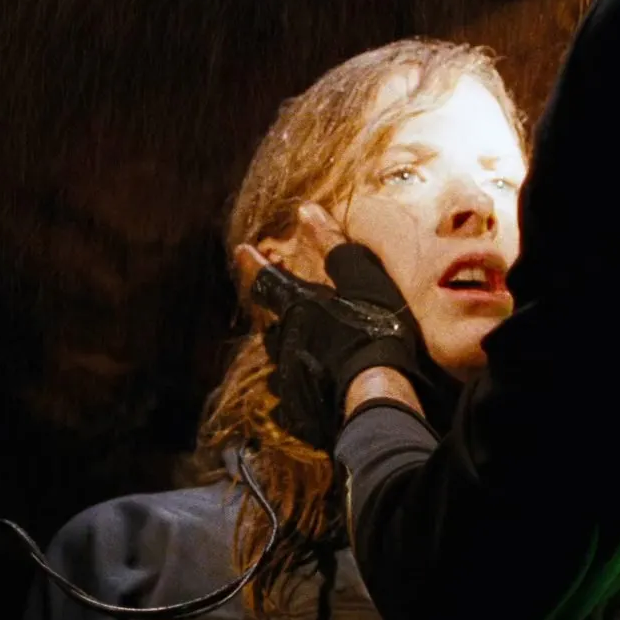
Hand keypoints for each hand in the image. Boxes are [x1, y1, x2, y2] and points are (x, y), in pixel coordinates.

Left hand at [235, 241, 427, 449]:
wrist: (377, 395)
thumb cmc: (373, 330)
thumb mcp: (360, 278)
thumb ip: (332, 245)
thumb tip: (306, 210)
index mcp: (295, 306)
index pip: (264, 278)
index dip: (253, 263)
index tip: (242, 251)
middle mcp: (283, 340)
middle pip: (268, 320)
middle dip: (271, 309)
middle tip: (277, 301)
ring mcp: (287, 377)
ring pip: (278, 356)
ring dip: (285, 346)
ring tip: (297, 343)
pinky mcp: (297, 409)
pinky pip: (290, 393)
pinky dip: (297, 383)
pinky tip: (307, 386)